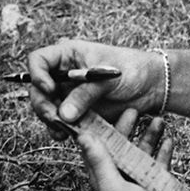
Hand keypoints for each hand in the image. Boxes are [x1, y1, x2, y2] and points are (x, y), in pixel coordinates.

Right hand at [24, 39, 165, 130]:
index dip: (37, 75)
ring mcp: (69, 94)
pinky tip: (67, 134)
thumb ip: (85, 94)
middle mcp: (63, 75)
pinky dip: (61, 130)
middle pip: (37, 89)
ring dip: (50, 120)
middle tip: (55, 118)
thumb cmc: (133, 70)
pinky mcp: (77, 112)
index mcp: (68, 55)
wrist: (152, 86)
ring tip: (62, 129)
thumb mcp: (108, 78)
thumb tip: (63, 114)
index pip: (38, 61)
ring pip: (46, 108)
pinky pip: (60, 122)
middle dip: (43, 105)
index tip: (49, 89)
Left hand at [75, 107, 182, 190]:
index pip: (96, 147)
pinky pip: (159, 163)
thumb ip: (99, 161)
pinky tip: (169, 140)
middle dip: (127, 127)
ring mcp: (138, 181)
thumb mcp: (113, 186)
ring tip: (158, 119)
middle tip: (135, 109)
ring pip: (142, 151)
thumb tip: (82, 136)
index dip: (98, 128)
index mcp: (102, 177)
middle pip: (121, 146)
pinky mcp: (155, 185)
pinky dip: (163, 150)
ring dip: (149, 135)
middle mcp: (118, 177)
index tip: (102, 108)